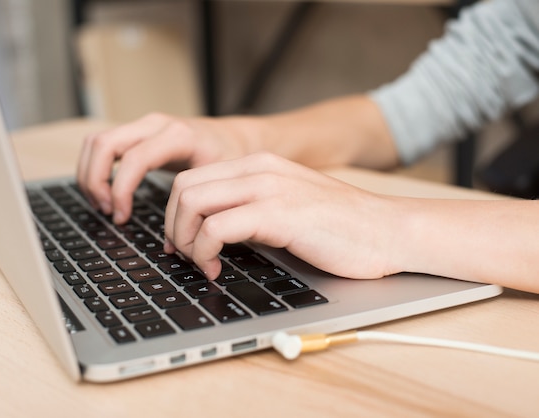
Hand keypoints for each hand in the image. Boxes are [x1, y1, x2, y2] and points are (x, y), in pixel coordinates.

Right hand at [76, 113, 252, 222]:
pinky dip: (95, 169)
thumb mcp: (222, 181)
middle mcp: (155, 125)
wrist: (233, 138)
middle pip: (103, 144)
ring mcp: (143, 126)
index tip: (122, 217)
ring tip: (102, 205)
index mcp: (178, 136)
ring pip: (96, 142)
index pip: (134, 159)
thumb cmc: (229, 160)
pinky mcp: (136, 133)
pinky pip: (102, 145)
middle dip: (95, 181)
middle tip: (106, 211)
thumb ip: (202, 207)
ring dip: (90, 175)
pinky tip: (106, 194)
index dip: (121, 190)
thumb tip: (176, 245)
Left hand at [163, 152, 403, 279]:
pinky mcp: (279, 214)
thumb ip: (252, 209)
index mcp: (258, 165)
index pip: (192, 178)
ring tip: (201, 264)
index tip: (180, 242)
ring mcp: (269, 188)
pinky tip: (217, 270)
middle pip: (184, 188)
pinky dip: (205, 254)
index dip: (175, 213)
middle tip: (184, 255)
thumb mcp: (287, 205)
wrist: (389, 231)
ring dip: (185, 240)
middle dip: (173, 226)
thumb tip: (212, 231)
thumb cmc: (342, 227)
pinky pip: (216, 229)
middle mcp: (259, 169)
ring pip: (193, 203)